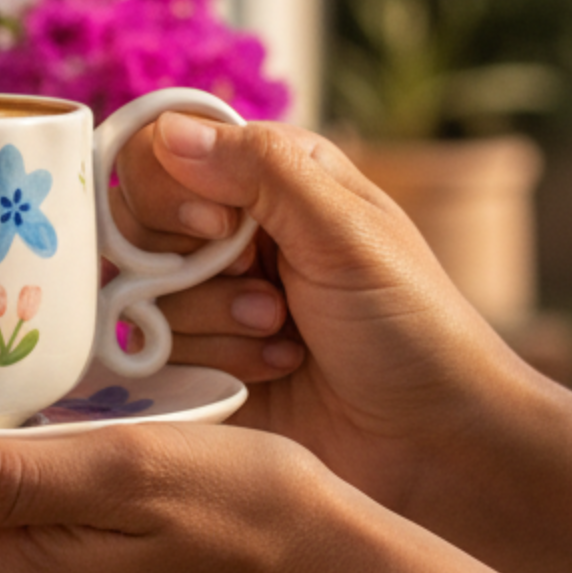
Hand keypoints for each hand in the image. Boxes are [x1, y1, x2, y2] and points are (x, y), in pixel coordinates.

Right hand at [112, 116, 539, 521]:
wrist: (433, 441)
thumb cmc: (411, 325)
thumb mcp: (345, 231)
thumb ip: (260, 169)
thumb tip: (172, 131)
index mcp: (269, 177)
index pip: (164, 151)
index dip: (172, 189)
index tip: (216, 228)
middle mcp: (230, 231)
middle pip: (138, 223)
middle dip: (198, 267)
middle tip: (270, 297)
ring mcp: (209, 298)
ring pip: (142, 293)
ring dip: (216, 321)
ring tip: (283, 338)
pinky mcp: (196, 362)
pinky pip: (152, 351)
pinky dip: (213, 361)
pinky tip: (271, 370)